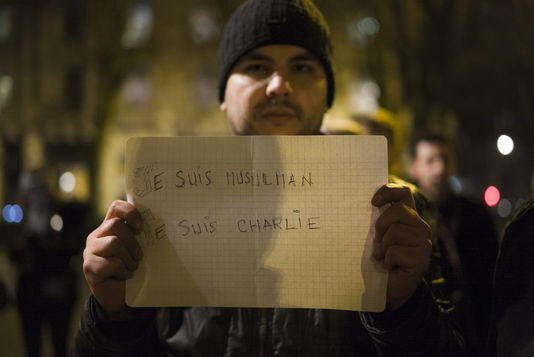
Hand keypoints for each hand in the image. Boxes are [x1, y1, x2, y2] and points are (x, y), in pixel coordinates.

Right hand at [82, 200, 142, 318]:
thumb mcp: (136, 249)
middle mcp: (97, 236)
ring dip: (128, 258)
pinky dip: (123, 271)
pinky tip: (125, 276)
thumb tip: (159, 226)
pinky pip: (111, 264)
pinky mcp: (89, 266)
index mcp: (109, 227)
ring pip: (113, 243)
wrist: (119, 297)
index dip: (129, 212)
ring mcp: (90, 251)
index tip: (140, 227)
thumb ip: (139, 237)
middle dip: (132, 242)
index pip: (116, 207)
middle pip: (115, 225)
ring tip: (132, 267)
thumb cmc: (131, 269)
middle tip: (139, 256)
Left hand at [372, 184, 431, 310]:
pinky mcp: (421, 259)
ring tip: (383, 257)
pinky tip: (390, 266)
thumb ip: (379, 220)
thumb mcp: (379, 236)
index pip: (404, 193)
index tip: (373, 201)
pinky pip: (395, 251)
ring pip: (395, 231)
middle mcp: (420, 227)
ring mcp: (423, 243)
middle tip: (378, 242)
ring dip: (382, 247)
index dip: (389, 191)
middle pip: (398, 210)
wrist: (390, 289)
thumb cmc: (382, 259)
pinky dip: (387, 260)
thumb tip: (367, 203)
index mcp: (409, 218)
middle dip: (381, 225)